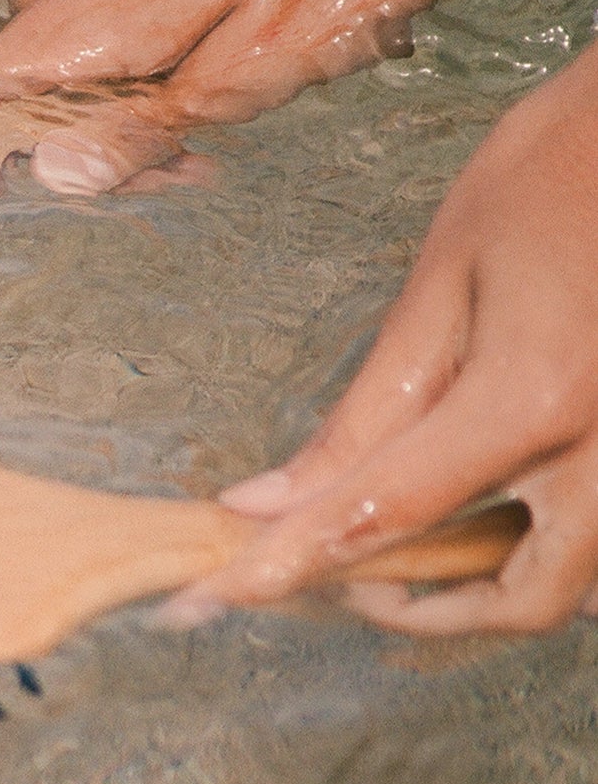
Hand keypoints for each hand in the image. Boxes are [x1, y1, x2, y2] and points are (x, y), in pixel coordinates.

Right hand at [0, 0, 473, 195]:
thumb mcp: (243, 78)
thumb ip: (135, 134)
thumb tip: (49, 177)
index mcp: (71, 22)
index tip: (16, 207)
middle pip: (9, 110)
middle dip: (79, 159)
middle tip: (182, 169)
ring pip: (59, 84)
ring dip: (120, 127)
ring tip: (214, 137)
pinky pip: (95, 48)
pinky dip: (140, 85)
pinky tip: (211, 95)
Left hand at [164, 43, 597, 633]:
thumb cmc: (555, 170)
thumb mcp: (443, 281)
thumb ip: (366, 409)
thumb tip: (275, 495)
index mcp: (535, 400)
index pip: (389, 513)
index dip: (295, 562)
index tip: (221, 596)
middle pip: (524, 597)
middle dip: (430, 613)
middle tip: (350, 582)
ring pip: (580, 582)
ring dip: (495, 588)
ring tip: (413, 546)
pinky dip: (546, 546)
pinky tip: (495, 509)